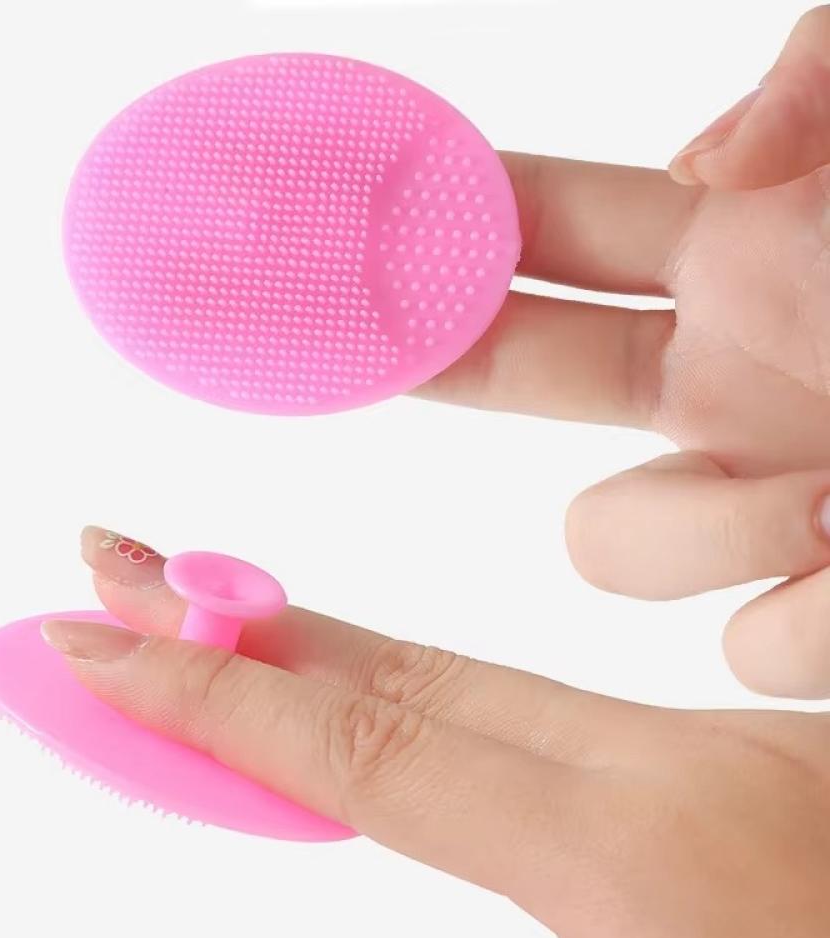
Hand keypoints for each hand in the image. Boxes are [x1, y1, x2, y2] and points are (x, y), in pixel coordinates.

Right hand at [41, 528, 829, 937]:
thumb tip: (550, 904)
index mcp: (663, 853)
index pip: (371, 751)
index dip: (215, 697)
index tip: (97, 636)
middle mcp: (688, 772)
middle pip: (400, 681)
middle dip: (241, 634)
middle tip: (119, 572)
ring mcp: (724, 752)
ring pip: (482, 723)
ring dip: (353, 711)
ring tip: (252, 671)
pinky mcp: (749, 759)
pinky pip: (568, 751)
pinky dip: (481, 764)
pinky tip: (520, 829)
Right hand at [416, 7, 829, 696]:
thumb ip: (825, 92)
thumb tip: (714, 154)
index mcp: (750, 264)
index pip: (549, 231)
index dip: (449, 218)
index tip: (357, 216)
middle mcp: (728, 387)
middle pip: (522, 368)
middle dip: (444, 353)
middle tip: (364, 343)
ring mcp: (763, 509)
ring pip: (613, 545)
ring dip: (713, 525)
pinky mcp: (814, 621)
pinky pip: (743, 643)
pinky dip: (806, 621)